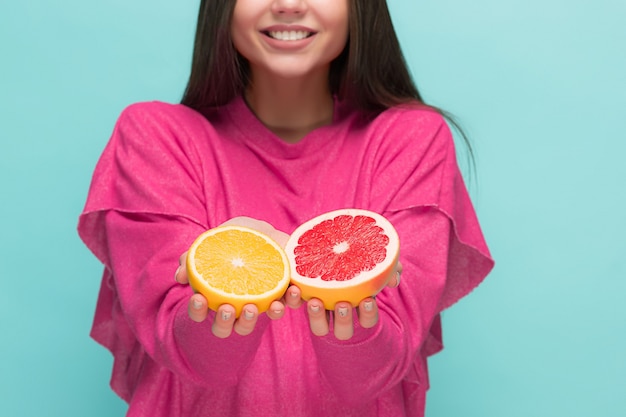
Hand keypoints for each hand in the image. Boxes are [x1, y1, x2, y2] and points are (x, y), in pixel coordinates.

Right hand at [174, 217, 289, 337]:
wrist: (265, 233)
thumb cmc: (235, 239)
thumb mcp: (216, 240)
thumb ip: (195, 255)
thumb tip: (179, 276)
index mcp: (214, 296)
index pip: (198, 312)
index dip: (196, 310)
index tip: (199, 297)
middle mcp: (234, 307)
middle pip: (224, 327)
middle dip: (224, 322)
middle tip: (228, 308)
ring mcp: (257, 306)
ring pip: (250, 325)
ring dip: (251, 320)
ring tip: (254, 307)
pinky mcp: (282, 298)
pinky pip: (285, 307)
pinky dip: (289, 302)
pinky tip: (291, 290)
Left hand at [284, 262, 402, 340]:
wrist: (322, 247)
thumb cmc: (356, 258)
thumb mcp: (372, 260)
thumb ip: (388, 267)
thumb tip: (394, 278)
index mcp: (358, 307)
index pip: (368, 321)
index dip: (367, 315)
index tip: (366, 301)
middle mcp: (339, 314)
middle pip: (343, 331)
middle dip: (343, 321)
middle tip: (342, 304)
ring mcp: (319, 309)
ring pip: (318, 327)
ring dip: (317, 318)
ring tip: (316, 302)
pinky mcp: (299, 299)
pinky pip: (294, 308)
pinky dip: (293, 302)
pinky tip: (294, 289)